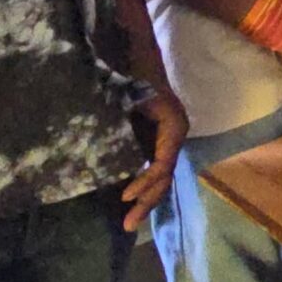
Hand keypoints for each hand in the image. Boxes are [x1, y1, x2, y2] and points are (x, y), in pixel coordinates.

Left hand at [119, 85, 188, 232]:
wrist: (138, 58)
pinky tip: (128, 202)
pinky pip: (153, 170)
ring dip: (146, 200)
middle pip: (165, 176)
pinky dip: (142, 187)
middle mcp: (175, 136)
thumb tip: (106, 141)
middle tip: (128, 224)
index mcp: (173, 126)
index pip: (163, 164)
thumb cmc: (133, 74)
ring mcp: (167, 141)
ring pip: (161, 177)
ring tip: (129, 222)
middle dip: (147, 201)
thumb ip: (123, 116)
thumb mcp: (130, 94)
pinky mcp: (156, 143)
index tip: (125, 196)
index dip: (146, 182)